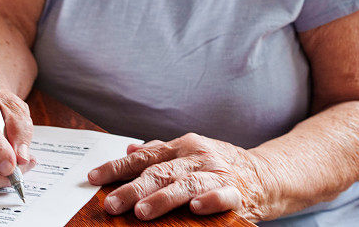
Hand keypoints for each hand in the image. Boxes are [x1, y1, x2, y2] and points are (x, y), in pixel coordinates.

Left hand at [87, 133, 272, 220]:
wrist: (266, 173)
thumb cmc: (218, 165)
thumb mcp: (188, 153)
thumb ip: (159, 153)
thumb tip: (128, 150)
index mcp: (182, 147)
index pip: (144, 157)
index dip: (117, 168)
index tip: (92, 178)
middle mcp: (197, 157)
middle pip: (160, 172)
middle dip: (132, 188)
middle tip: (111, 204)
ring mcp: (217, 173)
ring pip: (186, 185)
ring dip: (163, 198)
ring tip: (142, 211)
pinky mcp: (237, 192)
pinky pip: (223, 195)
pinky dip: (209, 200)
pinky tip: (196, 208)